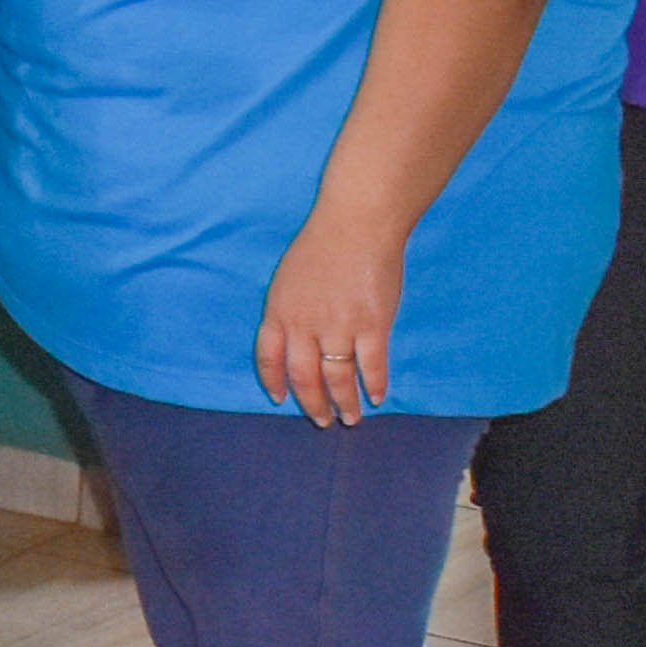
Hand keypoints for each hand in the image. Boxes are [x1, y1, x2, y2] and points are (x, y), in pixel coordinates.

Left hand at [249, 211, 404, 426]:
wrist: (356, 225)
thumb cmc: (322, 244)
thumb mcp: (289, 278)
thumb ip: (291, 310)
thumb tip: (299, 338)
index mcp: (279, 312)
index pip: (269, 358)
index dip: (274, 382)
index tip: (280, 400)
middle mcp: (304, 325)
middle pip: (304, 377)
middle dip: (313, 404)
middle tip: (323, 421)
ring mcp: (338, 327)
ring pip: (338, 378)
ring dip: (344, 402)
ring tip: (350, 418)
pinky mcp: (372, 325)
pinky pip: (371, 366)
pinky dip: (374, 385)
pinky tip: (376, 397)